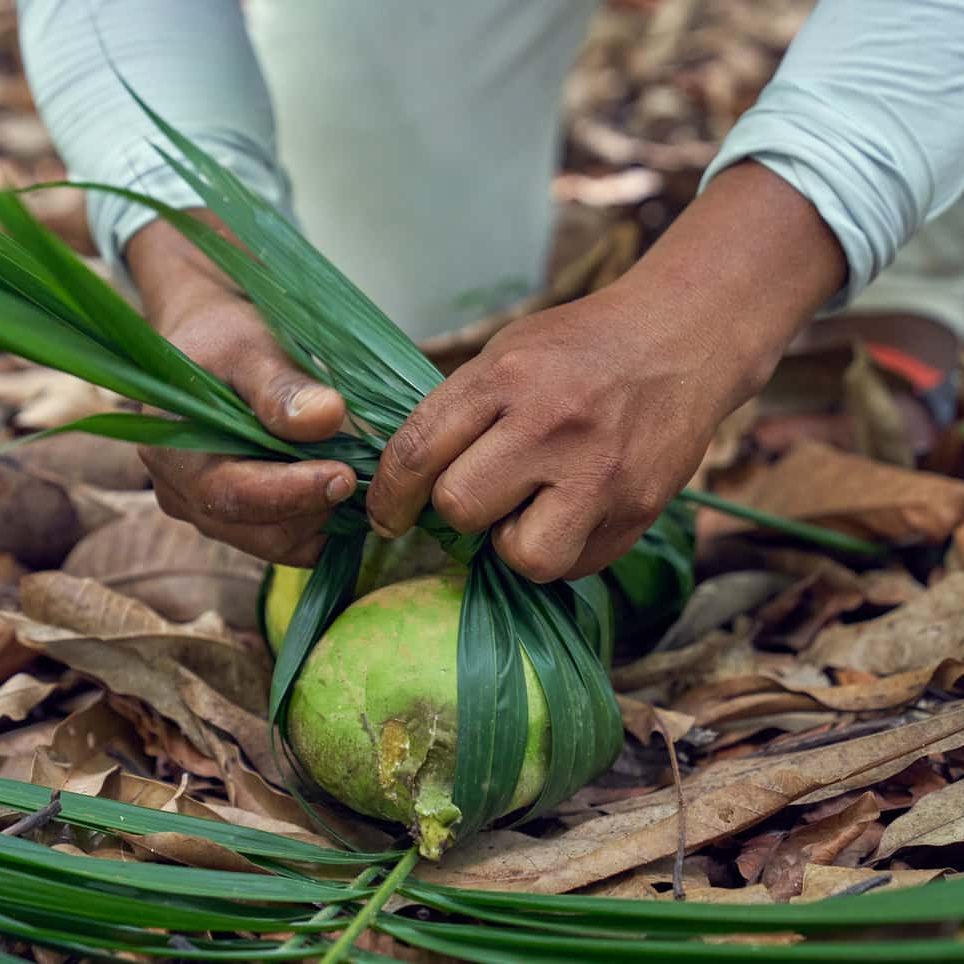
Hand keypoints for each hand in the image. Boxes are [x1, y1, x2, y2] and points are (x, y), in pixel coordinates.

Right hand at [127, 211, 355, 565]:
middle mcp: (183, 495)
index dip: (293, 492)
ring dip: (323, 518)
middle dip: (315, 509)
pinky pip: (289, 540)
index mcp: (172, 453)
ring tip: (357, 476)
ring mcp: (211, 513)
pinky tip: (345, 490)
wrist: (212, 345)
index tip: (344, 476)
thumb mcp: (250, 347)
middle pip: (259, 531)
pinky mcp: (242, 520)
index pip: (233, 495)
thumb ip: (281, 386)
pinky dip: (322, 523)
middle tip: (363, 477)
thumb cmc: (225, 338)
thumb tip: (325, 418)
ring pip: (278, 542)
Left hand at [367, 162, 846, 581]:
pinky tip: (574, 512)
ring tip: (532, 510)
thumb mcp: (509, 351)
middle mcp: (551, 425)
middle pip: (459, 507)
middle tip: (483, 492)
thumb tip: (406, 480)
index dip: (388, 495)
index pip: (416, 451)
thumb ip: (459, 410)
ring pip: (522, 556)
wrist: (683, 339)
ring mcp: (600, 473)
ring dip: (514, 543)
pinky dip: (563, 549)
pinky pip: (576, 566)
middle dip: (459, 510)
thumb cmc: (582, 347)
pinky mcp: (638, 509)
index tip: (387, 513)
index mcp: (506, 376)